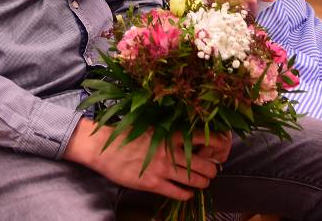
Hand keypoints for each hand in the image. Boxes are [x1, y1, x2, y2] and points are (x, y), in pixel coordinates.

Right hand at [64, 119, 228, 200]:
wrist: (103, 147)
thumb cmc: (125, 134)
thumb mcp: (150, 126)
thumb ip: (168, 132)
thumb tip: (186, 135)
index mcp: (170, 134)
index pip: (204, 138)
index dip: (216, 145)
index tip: (218, 149)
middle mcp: (170, 152)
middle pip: (205, 164)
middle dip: (212, 170)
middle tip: (212, 172)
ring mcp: (163, 169)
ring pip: (195, 181)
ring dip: (202, 183)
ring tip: (202, 183)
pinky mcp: (153, 184)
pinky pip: (178, 193)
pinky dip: (186, 195)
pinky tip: (187, 193)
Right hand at [166, 0, 272, 12]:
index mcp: (251, 0)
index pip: (254, 13)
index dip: (250, 12)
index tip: (245, 10)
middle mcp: (243, 6)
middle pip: (246, 17)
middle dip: (242, 15)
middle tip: (236, 9)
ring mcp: (233, 10)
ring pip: (237, 19)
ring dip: (235, 17)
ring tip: (229, 9)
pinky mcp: (222, 12)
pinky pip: (227, 18)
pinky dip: (226, 16)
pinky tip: (223, 9)